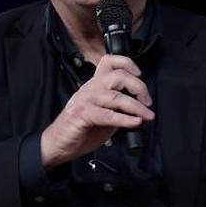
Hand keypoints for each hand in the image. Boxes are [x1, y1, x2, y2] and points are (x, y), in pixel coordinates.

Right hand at [40, 54, 153, 168]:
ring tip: (147, 115)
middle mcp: (90, 88)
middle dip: (139, 88)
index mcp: (95, 85)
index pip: (109, 61)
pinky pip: (108, 115)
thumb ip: (119, 107)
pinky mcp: (82, 114)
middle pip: (119, 76)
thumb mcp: (104, 114)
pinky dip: (124, 119)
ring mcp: (86, 100)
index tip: (139, 74)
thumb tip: (141, 108)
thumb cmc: (81, 129)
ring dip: (137, 107)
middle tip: (148, 102)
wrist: (57, 144)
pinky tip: (135, 122)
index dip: (127, 63)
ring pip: (116, 96)